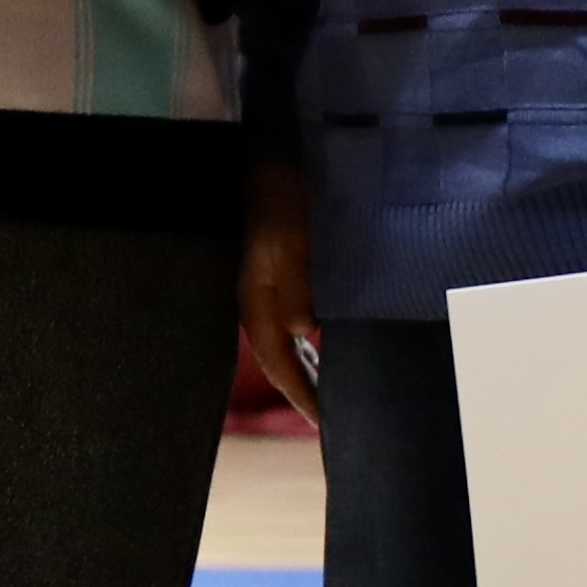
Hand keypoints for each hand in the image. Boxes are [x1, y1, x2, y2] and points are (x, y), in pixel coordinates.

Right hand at [238, 157, 318, 427]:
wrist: (270, 161)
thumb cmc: (280, 199)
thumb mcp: (287, 242)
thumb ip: (294, 286)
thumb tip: (304, 330)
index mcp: (257, 302)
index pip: (279, 363)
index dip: (301, 395)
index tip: (327, 425)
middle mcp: (260, 302)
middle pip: (280, 360)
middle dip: (301, 390)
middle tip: (329, 418)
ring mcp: (269, 288)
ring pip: (287, 342)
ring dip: (306, 367)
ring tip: (330, 390)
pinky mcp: (282, 273)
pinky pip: (295, 321)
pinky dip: (311, 342)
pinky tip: (326, 342)